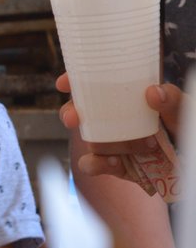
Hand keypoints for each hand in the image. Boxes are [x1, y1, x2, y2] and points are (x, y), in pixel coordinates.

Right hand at [57, 72, 183, 194]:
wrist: (191, 166)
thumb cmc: (188, 129)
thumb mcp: (185, 110)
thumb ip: (174, 100)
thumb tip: (153, 92)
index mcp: (130, 98)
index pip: (97, 84)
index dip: (76, 81)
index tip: (64, 84)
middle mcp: (117, 119)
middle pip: (82, 112)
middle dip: (70, 113)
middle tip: (73, 118)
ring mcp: (114, 143)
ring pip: (88, 140)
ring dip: (100, 143)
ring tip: (131, 147)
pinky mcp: (115, 166)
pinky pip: (94, 165)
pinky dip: (98, 165)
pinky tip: (116, 163)